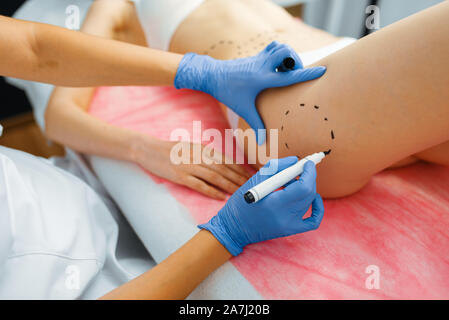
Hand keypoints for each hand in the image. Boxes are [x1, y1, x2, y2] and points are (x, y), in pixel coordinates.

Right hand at [133, 136, 250, 199]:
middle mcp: (199, 156)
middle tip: (251, 187)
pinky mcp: (180, 176)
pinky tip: (221, 197)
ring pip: (215, 177)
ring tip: (240, 193)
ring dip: (229, 186)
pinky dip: (212, 191)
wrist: (148, 149)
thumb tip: (221, 160)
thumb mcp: (191, 147)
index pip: (227, 160)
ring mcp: (190, 166)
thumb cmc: (170, 149)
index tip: (251, 176)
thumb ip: (206, 153)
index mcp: (203, 149)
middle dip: (239, 179)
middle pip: (224, 169)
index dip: (241, 169)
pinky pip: (200, 185)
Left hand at [174, 41, 326, 144]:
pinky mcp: (257, 56)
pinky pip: (273, 48)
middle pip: (286, 52)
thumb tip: (262, 143)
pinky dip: (280, 54)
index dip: (307, 74)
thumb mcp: (243, 109)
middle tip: (294, 73)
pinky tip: (276, 68)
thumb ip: (256, 125)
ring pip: (280, 46)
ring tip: (286, 70)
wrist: (213, 75)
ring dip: (288, 55)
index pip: (289, 76)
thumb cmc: (228, 93)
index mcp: (262, 79)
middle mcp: (262, 65)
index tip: (322, 70)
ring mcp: (259, 58)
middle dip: (295, 61)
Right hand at [199, 157, 324, 255]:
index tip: (308, 163)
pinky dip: (317, 207)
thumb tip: (295, 160)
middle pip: (308, 193)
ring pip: (309, 202)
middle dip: (309, 178)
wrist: (234, 228)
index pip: (303, 187)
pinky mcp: (291, 230)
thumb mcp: (254, 180)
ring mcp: (289, 225)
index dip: (309, 173)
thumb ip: (276, 167)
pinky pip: (314, 221)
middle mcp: (284, 216)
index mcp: (274, 203)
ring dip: (305, 188)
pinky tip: (313, 198)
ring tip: (290, 183)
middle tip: (301, 169)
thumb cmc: (241, 202)